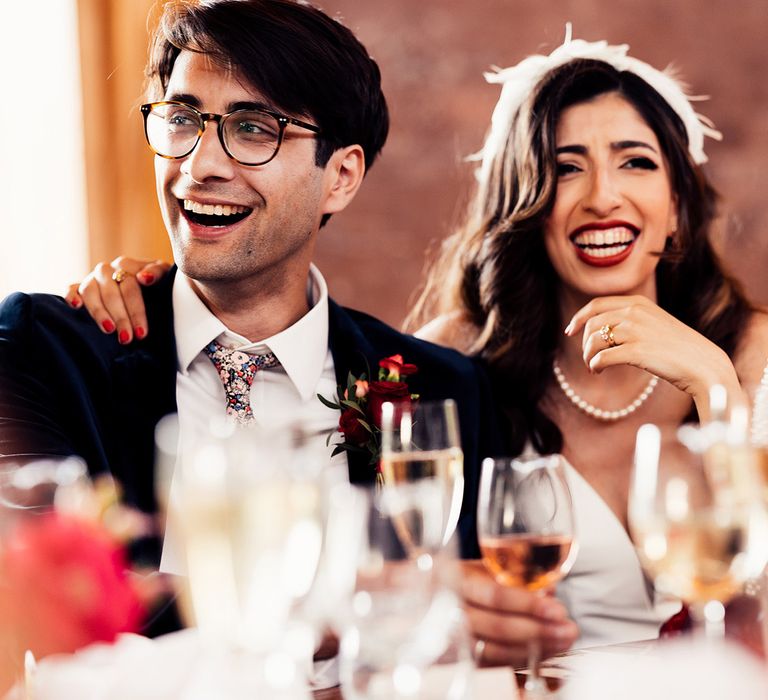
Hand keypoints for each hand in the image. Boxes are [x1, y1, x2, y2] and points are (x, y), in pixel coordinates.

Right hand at [64, 257, 170, 343]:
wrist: (148, 286)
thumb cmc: (158, 283)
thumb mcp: (165, 276)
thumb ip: (158, 273)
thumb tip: (143, 278)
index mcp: (126, 265)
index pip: (130, 288)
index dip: (136, 311)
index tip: (142, 332)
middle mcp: (106, 269)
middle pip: (111, 293)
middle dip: (120, 317)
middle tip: (127, 338)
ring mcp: (92, 278)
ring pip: (90, 292)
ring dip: (98, 312)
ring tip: (109, 330)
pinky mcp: (79, 287)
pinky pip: (71, 289)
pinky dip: (71, 296)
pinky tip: (76, 307)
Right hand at [460, 561, 577, 666]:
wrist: (422, 594)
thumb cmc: (454, 579)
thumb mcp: (477, 567)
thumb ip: (511, 576)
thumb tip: (548, 590)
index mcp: (454, 579)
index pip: (494, 594)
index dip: (527, 603)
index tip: (557, 609)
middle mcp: (449, 610)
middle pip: (497, 627)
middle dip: (538, 630)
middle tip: (567, 630)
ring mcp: (450, 637)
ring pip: (496, 651)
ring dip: (534, 649)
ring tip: (561, 643)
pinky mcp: (456, 658)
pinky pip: (492, 665)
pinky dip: (519, 660)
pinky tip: (540, 654)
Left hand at [565, 295, 739, 417]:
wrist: (704, 365)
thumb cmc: (679, 348)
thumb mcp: (655, 322)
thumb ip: (632, 319)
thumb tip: (603, 328)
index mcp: (638, 302)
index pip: (596, 304)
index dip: (579, 318)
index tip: (570, 330)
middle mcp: (635, 312)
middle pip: (592, 324)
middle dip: (584, 342)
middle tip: (587, 358)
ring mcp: (636, 331)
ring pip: (594, 341)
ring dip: (588, 356)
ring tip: (593, 367)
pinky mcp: (637, 352)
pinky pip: (602, 357)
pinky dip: (595, 365)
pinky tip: (598, 371)